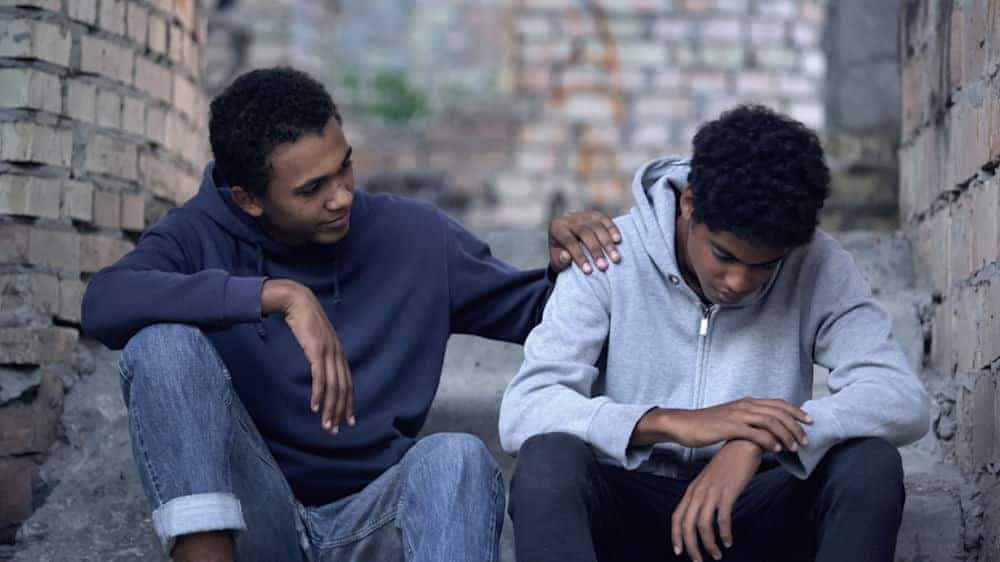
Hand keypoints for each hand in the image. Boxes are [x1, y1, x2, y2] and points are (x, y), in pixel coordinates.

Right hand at [262, 279, 354, 434]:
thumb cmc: (304, 320)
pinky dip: (319, 394)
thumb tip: (320, 366)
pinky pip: (319, 377)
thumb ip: (320, 353)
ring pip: (333, 387)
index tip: (349, 420)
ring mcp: (328, 352)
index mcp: (339, 353)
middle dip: (340, 412)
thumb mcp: (316, 340)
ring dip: (330, 409)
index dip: (349, 403)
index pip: (348, 384)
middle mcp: (337, 354)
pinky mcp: (316, 350)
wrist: (297, 300)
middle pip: (343, 389)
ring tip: (326, 425)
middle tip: (336, 430)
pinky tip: (316, 407)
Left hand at [548, 210, 621, 273]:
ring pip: (597, 226)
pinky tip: (618, 241)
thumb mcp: (556, 260)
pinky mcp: (595, 215)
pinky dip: (613, 230)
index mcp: (557, 229)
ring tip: (615, 258)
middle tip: (604, 266)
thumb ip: (560, 260)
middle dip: (595, 250)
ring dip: (607, 243)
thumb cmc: (561, 254)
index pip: (569, 242)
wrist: (566, 239)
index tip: (589, 271)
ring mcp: (583, 215)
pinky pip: (605, 220)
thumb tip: (566, 256)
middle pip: (585, 233)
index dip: (579, 256)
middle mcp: (569, 219)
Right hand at [631, 398, 811, 452]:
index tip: (810, 421)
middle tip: (806, 439)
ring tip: (794, 447)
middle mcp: (745, 405)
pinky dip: (768, 440)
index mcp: (747, 402)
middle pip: (778, 412)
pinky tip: (776, 449)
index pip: (778, 403)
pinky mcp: (729, 427)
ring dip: (786, 434)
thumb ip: (749, 421)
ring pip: (770, 421)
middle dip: (796, 425)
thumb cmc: (707, 424)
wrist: (683, 424)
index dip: (796, 411)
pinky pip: (754, 433)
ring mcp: (737, 415)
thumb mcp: (731, 418)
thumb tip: (766, 431)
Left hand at [672, 440, 761, 560]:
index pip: (677, 517)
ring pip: (703, 526)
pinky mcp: (727, 493)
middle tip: (698, 561)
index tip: (679, 551)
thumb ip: (704, 496)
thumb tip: (702, 515)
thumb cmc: (728, 464)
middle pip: (687, 525)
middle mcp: (698, 492)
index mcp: (692, 490)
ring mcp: (712, 492)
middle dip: (691, 547)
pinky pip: (722, 519)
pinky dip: (724, 533)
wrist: (742, 445)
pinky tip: (728, 541)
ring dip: (709, 544)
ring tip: (716, 555)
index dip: (676, 536)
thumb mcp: (710, 480)